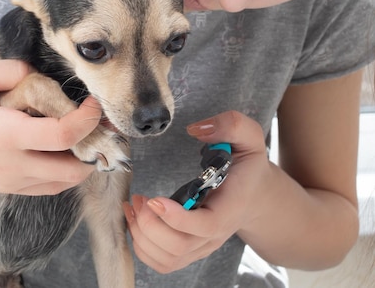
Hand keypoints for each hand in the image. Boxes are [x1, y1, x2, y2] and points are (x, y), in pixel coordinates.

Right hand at [0, 59, 99, 194]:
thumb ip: (10, 70)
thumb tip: (39, 75)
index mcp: (4, 135)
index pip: (62, 135)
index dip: (87, 119)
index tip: (93, 102)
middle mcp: (11, 166)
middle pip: (73, 169)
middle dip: (93, 146)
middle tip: (96, 122)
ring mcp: (8, 182)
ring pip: (63, 184)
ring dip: (80, 161)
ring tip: (81, 134)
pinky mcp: (6, 187)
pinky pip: (47, 187)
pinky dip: (62, 171)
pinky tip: (58, 148)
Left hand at [123, 110, 270, 272]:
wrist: (254, 195)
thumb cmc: (247, 167)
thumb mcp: (248, 137)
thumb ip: (231, 125)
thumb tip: (196, 129)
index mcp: (230, 209)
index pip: (206, 226)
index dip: (177, 218)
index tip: (155, 199)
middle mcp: (214, 234)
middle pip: (178, 247)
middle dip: (149, 224)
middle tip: (139, 198)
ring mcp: (200, 246)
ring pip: (166, 258)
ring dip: (140, 235)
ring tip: (134, 206)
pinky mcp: (187, 251)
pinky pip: (161, 262)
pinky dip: (141, 245)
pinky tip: (136, 218)